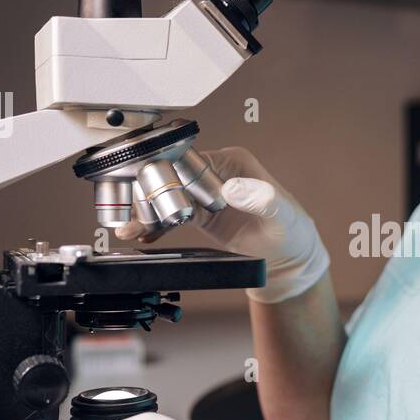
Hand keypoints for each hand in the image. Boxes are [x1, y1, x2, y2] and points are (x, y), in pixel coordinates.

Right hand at [116, 146, 328, 303]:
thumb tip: (232, 188)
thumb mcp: (280, 213)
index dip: (170, 173)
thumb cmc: (291, 230)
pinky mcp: (200, 214)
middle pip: (172, 177)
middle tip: (132, 212)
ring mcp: (205, 194)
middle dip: (151, 194)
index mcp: (232, 162)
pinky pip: (172, 217)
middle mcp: (215, 173)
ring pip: (168, 197)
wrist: (288, 258)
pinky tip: (141, 235)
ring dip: (148, 212)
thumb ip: (260, 198)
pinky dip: (156, 226)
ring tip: (128, 228)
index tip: (152, 188)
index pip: (191, 160)